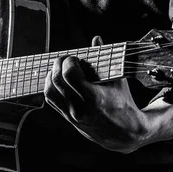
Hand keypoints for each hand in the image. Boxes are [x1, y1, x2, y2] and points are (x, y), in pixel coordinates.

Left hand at [44, 38, 149, 152]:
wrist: (123, 133)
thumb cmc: (123, 104)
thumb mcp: (118, 81)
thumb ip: (105, 59)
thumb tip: (96, 38)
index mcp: (93, 99)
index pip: (69, 74)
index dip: (68, 61)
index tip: (75, 58)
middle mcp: (79, 109)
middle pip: (56, 80)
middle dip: (58, 65)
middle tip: (66, 60)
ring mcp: (71, 115)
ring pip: (49, 91)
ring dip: (52, 76)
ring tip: (61, 69)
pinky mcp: (67, 118)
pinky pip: (51, 100)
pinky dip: (52, 87)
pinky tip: (60, 80)